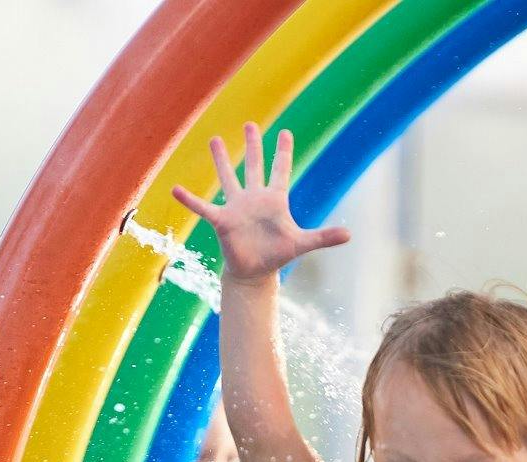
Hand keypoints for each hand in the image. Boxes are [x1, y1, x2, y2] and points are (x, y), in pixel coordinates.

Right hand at [172, 125, 350, 285]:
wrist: (255, 271)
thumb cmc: (277, 255)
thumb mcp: (302, 244)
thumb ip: (324, 236)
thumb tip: (350, 234)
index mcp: (275, 200)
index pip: (281, 171)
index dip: (283, 152)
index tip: (285, 132)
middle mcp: (254, 198)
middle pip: (254, 166)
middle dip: (254, 145)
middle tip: (251, 124)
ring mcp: (237, 207)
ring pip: (228, 178)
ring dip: (222, 160)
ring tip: (215, 140)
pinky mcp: (222, 220)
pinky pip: (203, 207)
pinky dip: (190, 200)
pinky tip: (175, 189)